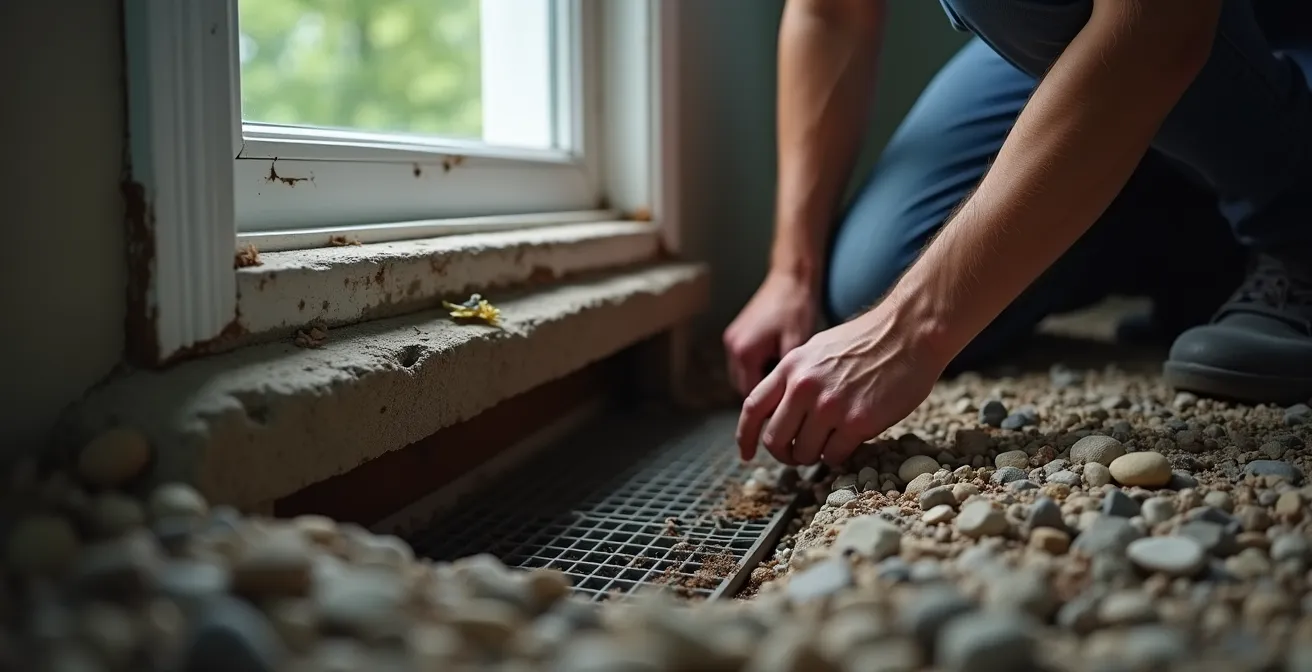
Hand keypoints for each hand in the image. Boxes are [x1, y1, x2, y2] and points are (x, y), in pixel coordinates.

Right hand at [723, 271, 819, 396]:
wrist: (790, 277)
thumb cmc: (796, 307)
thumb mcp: (797, 344)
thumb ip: (786, 375)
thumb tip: (787, 400)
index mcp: (744, 352)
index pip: (751, 395)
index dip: (769, 406)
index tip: (788, 410)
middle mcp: (732, 347)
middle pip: (743, 388)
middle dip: (764, 395)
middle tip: (788, 396)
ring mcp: (731, 339)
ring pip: (742, 376)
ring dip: (760, 381)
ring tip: (785, 379)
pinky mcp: (736, 333)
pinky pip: (744, 362)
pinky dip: (757, 368)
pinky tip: (777, 363)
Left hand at [734, 304, 948, 466]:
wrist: (910, 332)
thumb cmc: (868, 341)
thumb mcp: (817, 350)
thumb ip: (795, 378)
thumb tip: (779, 410)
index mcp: (790, 367)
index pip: (752, 407)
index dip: (744, 436)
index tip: (745, 453)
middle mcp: (804, 387)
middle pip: (774, 439)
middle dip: (784, 453)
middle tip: (798, 454)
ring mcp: (829, 406)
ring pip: (804, 453)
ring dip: (814, 455)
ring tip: (830, 441)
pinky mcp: (857, 422)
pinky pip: (833, 456)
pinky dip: (838, 455)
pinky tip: (850, 440)